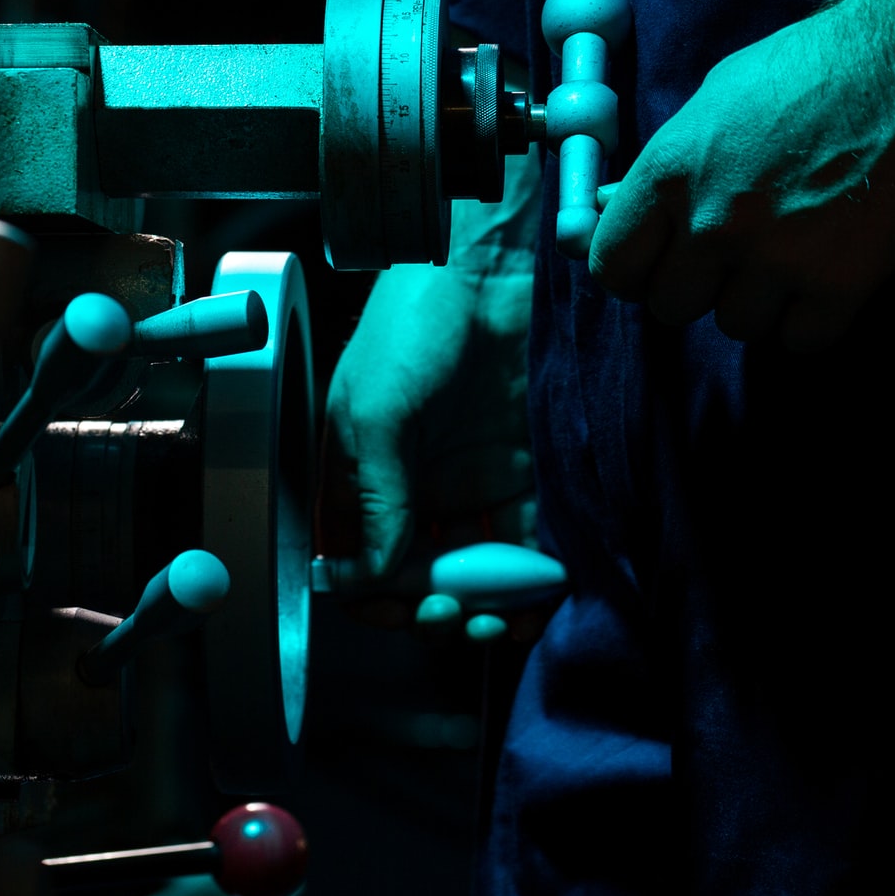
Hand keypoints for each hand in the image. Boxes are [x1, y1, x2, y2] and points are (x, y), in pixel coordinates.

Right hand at [321, 157, 537, 586]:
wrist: (488, 272)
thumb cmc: (411, 325)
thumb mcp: (373, 410)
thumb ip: (376, 495)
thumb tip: (373, 573)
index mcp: (361, 477)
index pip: (357, 561)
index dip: (373, 599)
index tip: (402, 612)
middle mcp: (412, 489)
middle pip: (418, 576)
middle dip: (436, 609)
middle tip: (456, 616)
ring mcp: (468, 484)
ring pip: (474, 570)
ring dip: (486, 606)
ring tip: (500, 623)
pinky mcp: (522, 475)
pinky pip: (526, 542)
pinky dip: (531, 578)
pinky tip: (537, 598)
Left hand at [590, 0, 894, 348]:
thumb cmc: (806, 70)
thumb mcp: (710, 103)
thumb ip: (660, 168)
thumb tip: (607, 208)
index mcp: (668, 174)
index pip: (612, 268)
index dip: (634, 270)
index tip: (657, 262)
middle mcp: (713, 224)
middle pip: (669, 307)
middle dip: (696, 286)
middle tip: (730, 255)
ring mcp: (778, 259)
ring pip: (735, 326)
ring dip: (755, 301)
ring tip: (786, 252)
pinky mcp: (842, 282)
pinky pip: (799, 340)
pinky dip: (809, 320)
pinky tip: (821, 277)